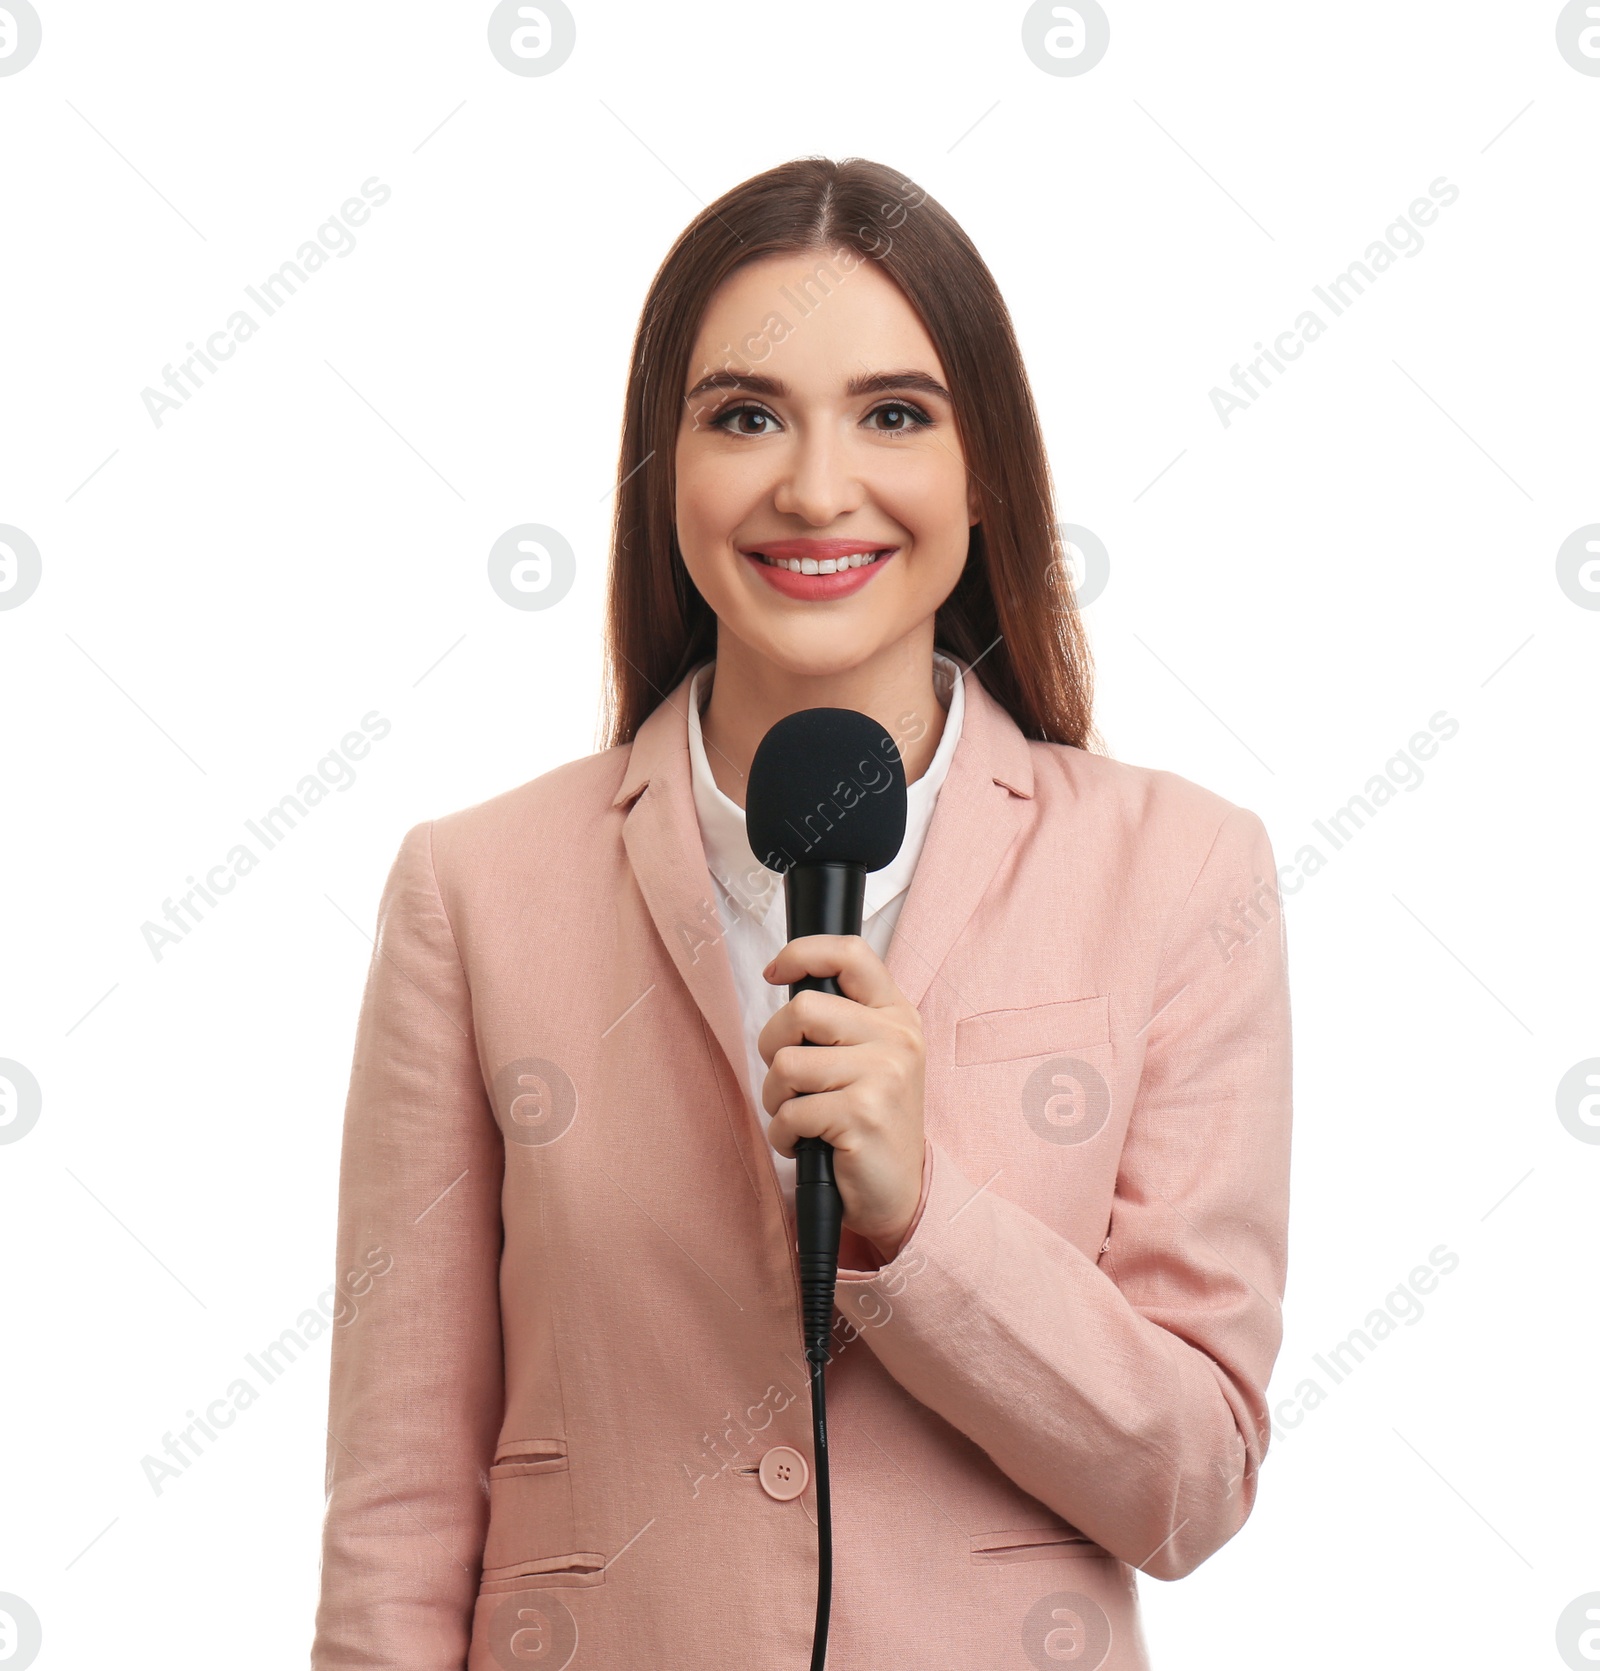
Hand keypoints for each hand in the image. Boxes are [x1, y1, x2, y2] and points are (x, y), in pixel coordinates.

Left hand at [758, 934, 925, 1262]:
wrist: (902, 1193)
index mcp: (896, 1015)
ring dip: (775, 1098)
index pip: (851, 954)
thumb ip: (842, 1019)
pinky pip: (790, 1112)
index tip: (774, 973)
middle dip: (773, 1046)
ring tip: (798, 1116)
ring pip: (787, 1064)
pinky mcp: (863, 1116)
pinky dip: (782, 1134)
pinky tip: (804, 1144)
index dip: (802, 953)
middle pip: (802, 1009)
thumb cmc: (872, 1122)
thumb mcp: (873, 1058)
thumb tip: (784, 982)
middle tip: (787, 1078)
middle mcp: (897, 1038)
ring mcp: (883, 1076)